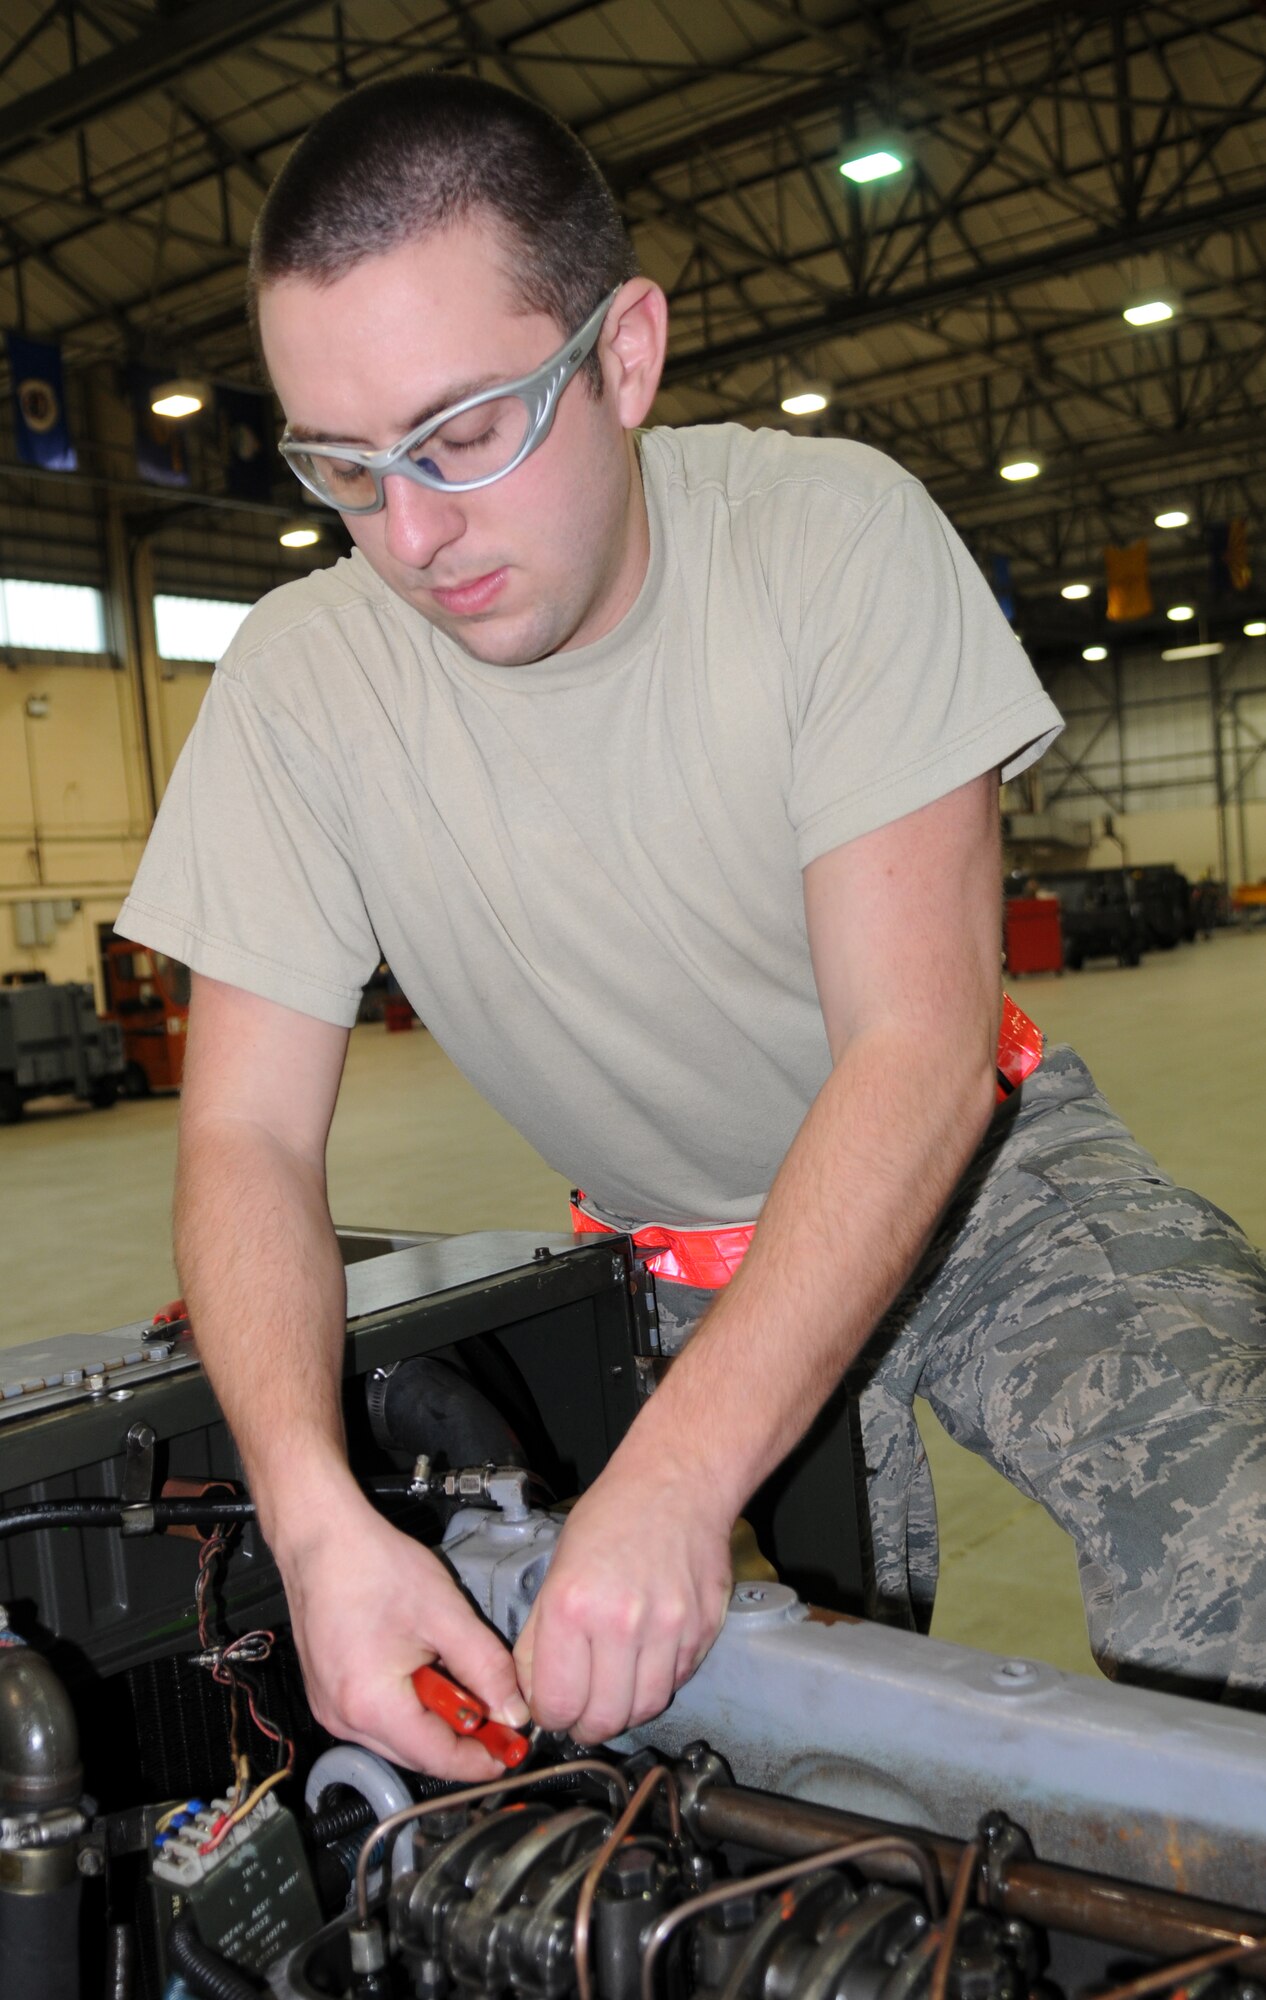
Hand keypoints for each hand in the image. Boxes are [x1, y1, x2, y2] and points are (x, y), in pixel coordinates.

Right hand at [275, 1488, 529, 1776]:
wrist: (321, 1538)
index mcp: (371, 1705)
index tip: (511, 1752)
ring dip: (434, 1721)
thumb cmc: (372, 1566)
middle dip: (461, 1740)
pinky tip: (425, 1671)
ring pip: (398, 1737)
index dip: (480, 1760)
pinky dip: (408, 1706)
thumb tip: (513, 1712)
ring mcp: (330, 1708)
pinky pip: (377, 1718)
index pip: (437, 1757)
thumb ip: (487, 1668)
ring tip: (459, 1680)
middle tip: (499, 1718)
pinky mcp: (327, 1694)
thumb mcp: (447, 1615)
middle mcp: (342, 1718)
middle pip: (417, 1753)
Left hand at [513, 1455, 732, 1742]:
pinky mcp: (702, 1630)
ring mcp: (668, 1629)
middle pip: (602, 1720)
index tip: (551, 1711)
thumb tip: (532, 1694)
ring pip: (644, 1709)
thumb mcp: (555, 1568)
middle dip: (585, 1726)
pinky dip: (657, 1683)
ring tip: (612, 1693)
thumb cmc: (613, 1515)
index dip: (549, 1717)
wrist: (677, 1481)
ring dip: (624, 1711)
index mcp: (572, 1605)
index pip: (557, 1704)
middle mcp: (621, 1623)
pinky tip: (644, 1661)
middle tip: (580, 1713)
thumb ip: (539, 1637)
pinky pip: (676, 1682)